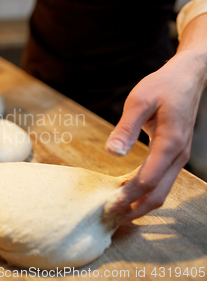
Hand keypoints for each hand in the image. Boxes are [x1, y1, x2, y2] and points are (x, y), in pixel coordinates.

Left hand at [105, 48, 206, 224]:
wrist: (187, 77)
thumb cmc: (162, 86)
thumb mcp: (139, 101)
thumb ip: (125, 128)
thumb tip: (112, 153)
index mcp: (169, 144)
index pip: (147, 180)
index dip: (127, 197)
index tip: (108, 207)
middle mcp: (177, 156)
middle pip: (157, 194)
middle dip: (133, 208)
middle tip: (109, 218)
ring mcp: (178, 157)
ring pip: (161, 190)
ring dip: (139, 204)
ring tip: (116, 211)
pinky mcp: (174, 155)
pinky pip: (161, 180)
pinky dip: (144, 191)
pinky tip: (126, 192)